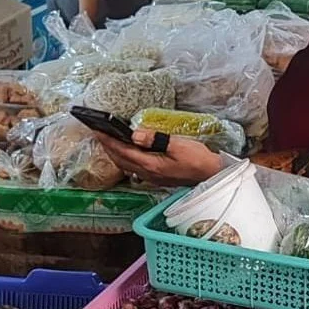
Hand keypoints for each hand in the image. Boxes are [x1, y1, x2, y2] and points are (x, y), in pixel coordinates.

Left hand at [94, 130, 221, 186]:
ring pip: (125, 165)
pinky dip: (125, 158)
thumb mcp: (178, 145)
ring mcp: (152, 177)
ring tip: (109, 142)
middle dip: (107, 147)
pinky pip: (134, 168)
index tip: (97, 130)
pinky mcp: (157, 177)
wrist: (211, 175)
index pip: (123, 151)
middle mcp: (148, 174)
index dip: (108, 141)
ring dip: (115, 154)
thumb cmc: (198, 159)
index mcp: (151, 165)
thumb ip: (155, 139)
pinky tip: (127, 153)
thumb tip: (134, 134)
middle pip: (120, 160)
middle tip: (98, 134)